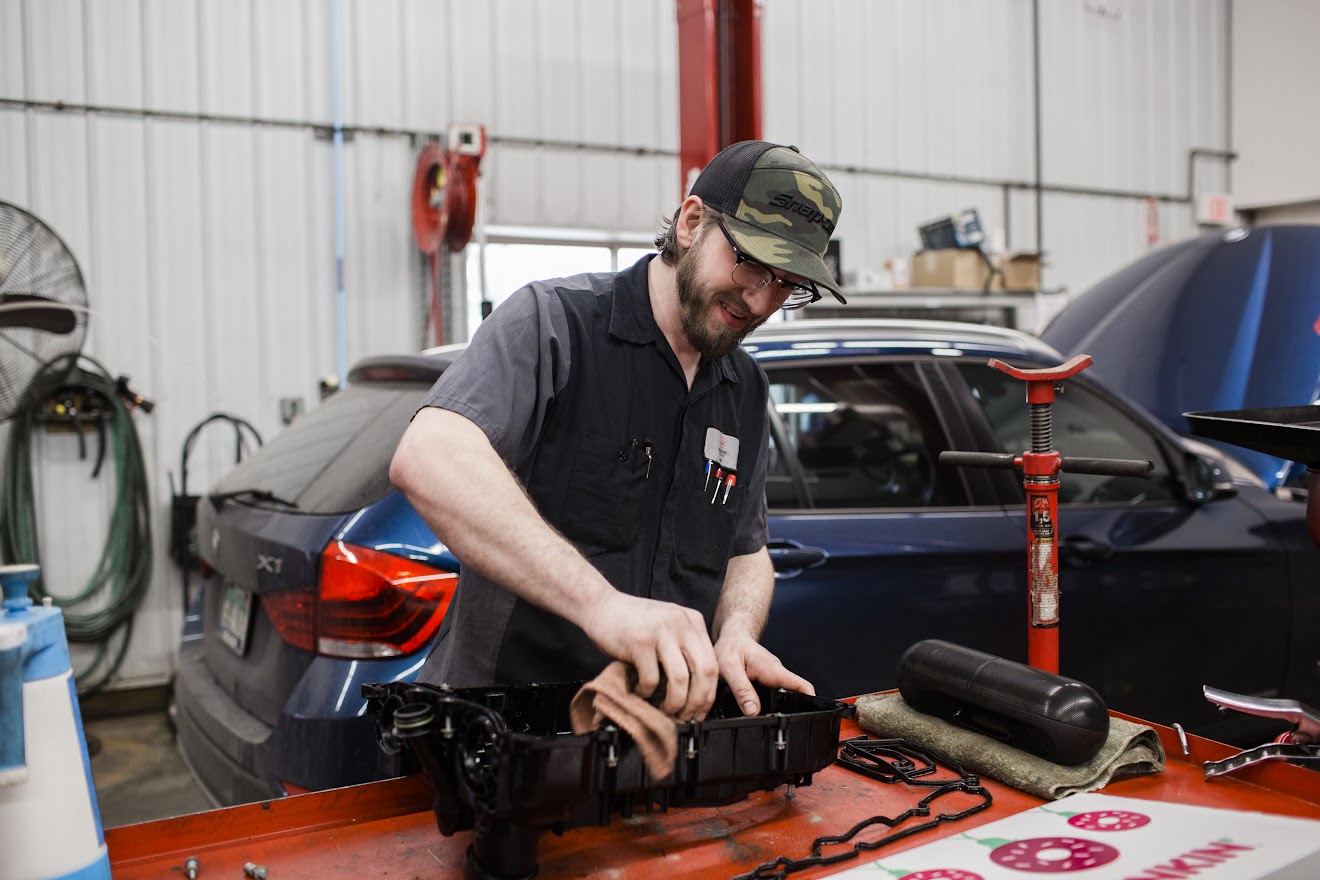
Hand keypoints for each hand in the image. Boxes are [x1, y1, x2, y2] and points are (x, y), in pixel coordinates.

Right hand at [581, 592, 719, 719]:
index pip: (713, 664)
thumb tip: (696, 692)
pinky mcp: (640, 642)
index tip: (700, 711)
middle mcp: (681, 624)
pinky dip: (646, 692)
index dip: (709, 694)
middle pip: (704, 672)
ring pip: (681, 679)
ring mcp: (661, 632)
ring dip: (674, 703)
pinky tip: (640, 691)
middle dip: (697, 702)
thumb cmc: (633, 622)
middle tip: (685, 716)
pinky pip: (651, 679)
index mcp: (693, 621)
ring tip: (664, 709)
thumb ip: (684, 649)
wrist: (602, 606)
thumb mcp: (668, 627)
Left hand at [714, 629, 814, 715]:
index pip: (801, 686)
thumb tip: (752, 711)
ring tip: (765, 720)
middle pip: (794, 696)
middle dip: (791, 711)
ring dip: (777, 708)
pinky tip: (756, 708)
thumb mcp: (729, 668)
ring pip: (781, 697)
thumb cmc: (731, 646)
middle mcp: (776, 673)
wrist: (732, 636)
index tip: (811, 714)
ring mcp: (772, 677)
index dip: (810, 701)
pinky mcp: (766, 680)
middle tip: (778, 726)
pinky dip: (767, 703)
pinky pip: (772, 694)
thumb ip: (741, 690)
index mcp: (773, 670)